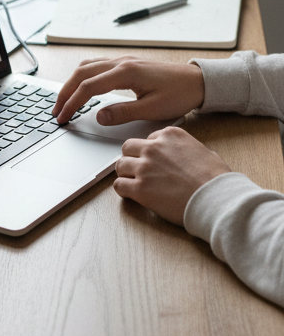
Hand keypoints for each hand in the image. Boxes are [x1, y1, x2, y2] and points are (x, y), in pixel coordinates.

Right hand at [52, 56, 204, 124]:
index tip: (62, 117)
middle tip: (56, 111)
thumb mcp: (152, 110)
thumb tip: (98, 117)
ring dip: (71, 83)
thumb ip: (123, 113)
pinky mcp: (126, 64)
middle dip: (65, 93)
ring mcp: (122, 61)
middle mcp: (121, 63)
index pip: (88, 87)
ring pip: (86, 67)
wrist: (198, 81)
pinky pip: (96, 66)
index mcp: (126, 73)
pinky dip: (82, 77)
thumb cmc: (180, 95)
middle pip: (81, 73)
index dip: (72, 103)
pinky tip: (80, 87)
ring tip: (64, 100)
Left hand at [113, 126, 229, 224]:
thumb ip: (188, 149)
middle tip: (138, 170)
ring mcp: (144, 167)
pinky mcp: (139, 188)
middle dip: (132, 158)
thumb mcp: (205, 153)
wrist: (216, 199)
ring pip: (120, 165)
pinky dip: (122, 190)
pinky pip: (119, 185)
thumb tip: (186, 155)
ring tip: (133, 182)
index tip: (153, 160)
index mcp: (170, 136)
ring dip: (125, 174)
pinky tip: (130, 194)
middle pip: (128, 148)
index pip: (148, 138)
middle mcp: (154, 148)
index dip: (149, 151)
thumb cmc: (216, 180)